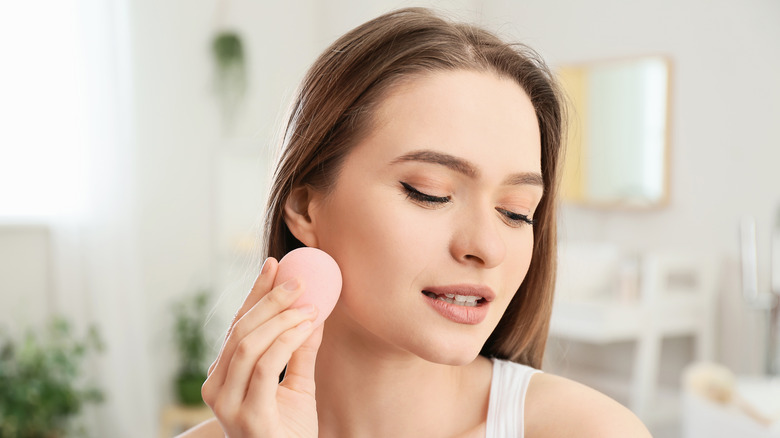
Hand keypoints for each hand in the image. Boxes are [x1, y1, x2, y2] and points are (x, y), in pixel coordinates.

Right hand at [201, 258, 321, 436]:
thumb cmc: (290, 432)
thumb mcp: (298, 385)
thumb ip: (301, 351)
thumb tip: (313, 312)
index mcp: (223, 378)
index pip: (236, 327)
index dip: (255, 294)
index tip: (275, 266)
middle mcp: (217, 389)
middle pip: (239, 330)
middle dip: (269, 299)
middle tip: (298, 280)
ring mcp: (228, 403)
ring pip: (249, 344)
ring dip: (281, 317)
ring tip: (309, 305)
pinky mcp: (248, 414)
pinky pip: (266, 364)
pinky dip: (287, 339)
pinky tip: (306, 325)